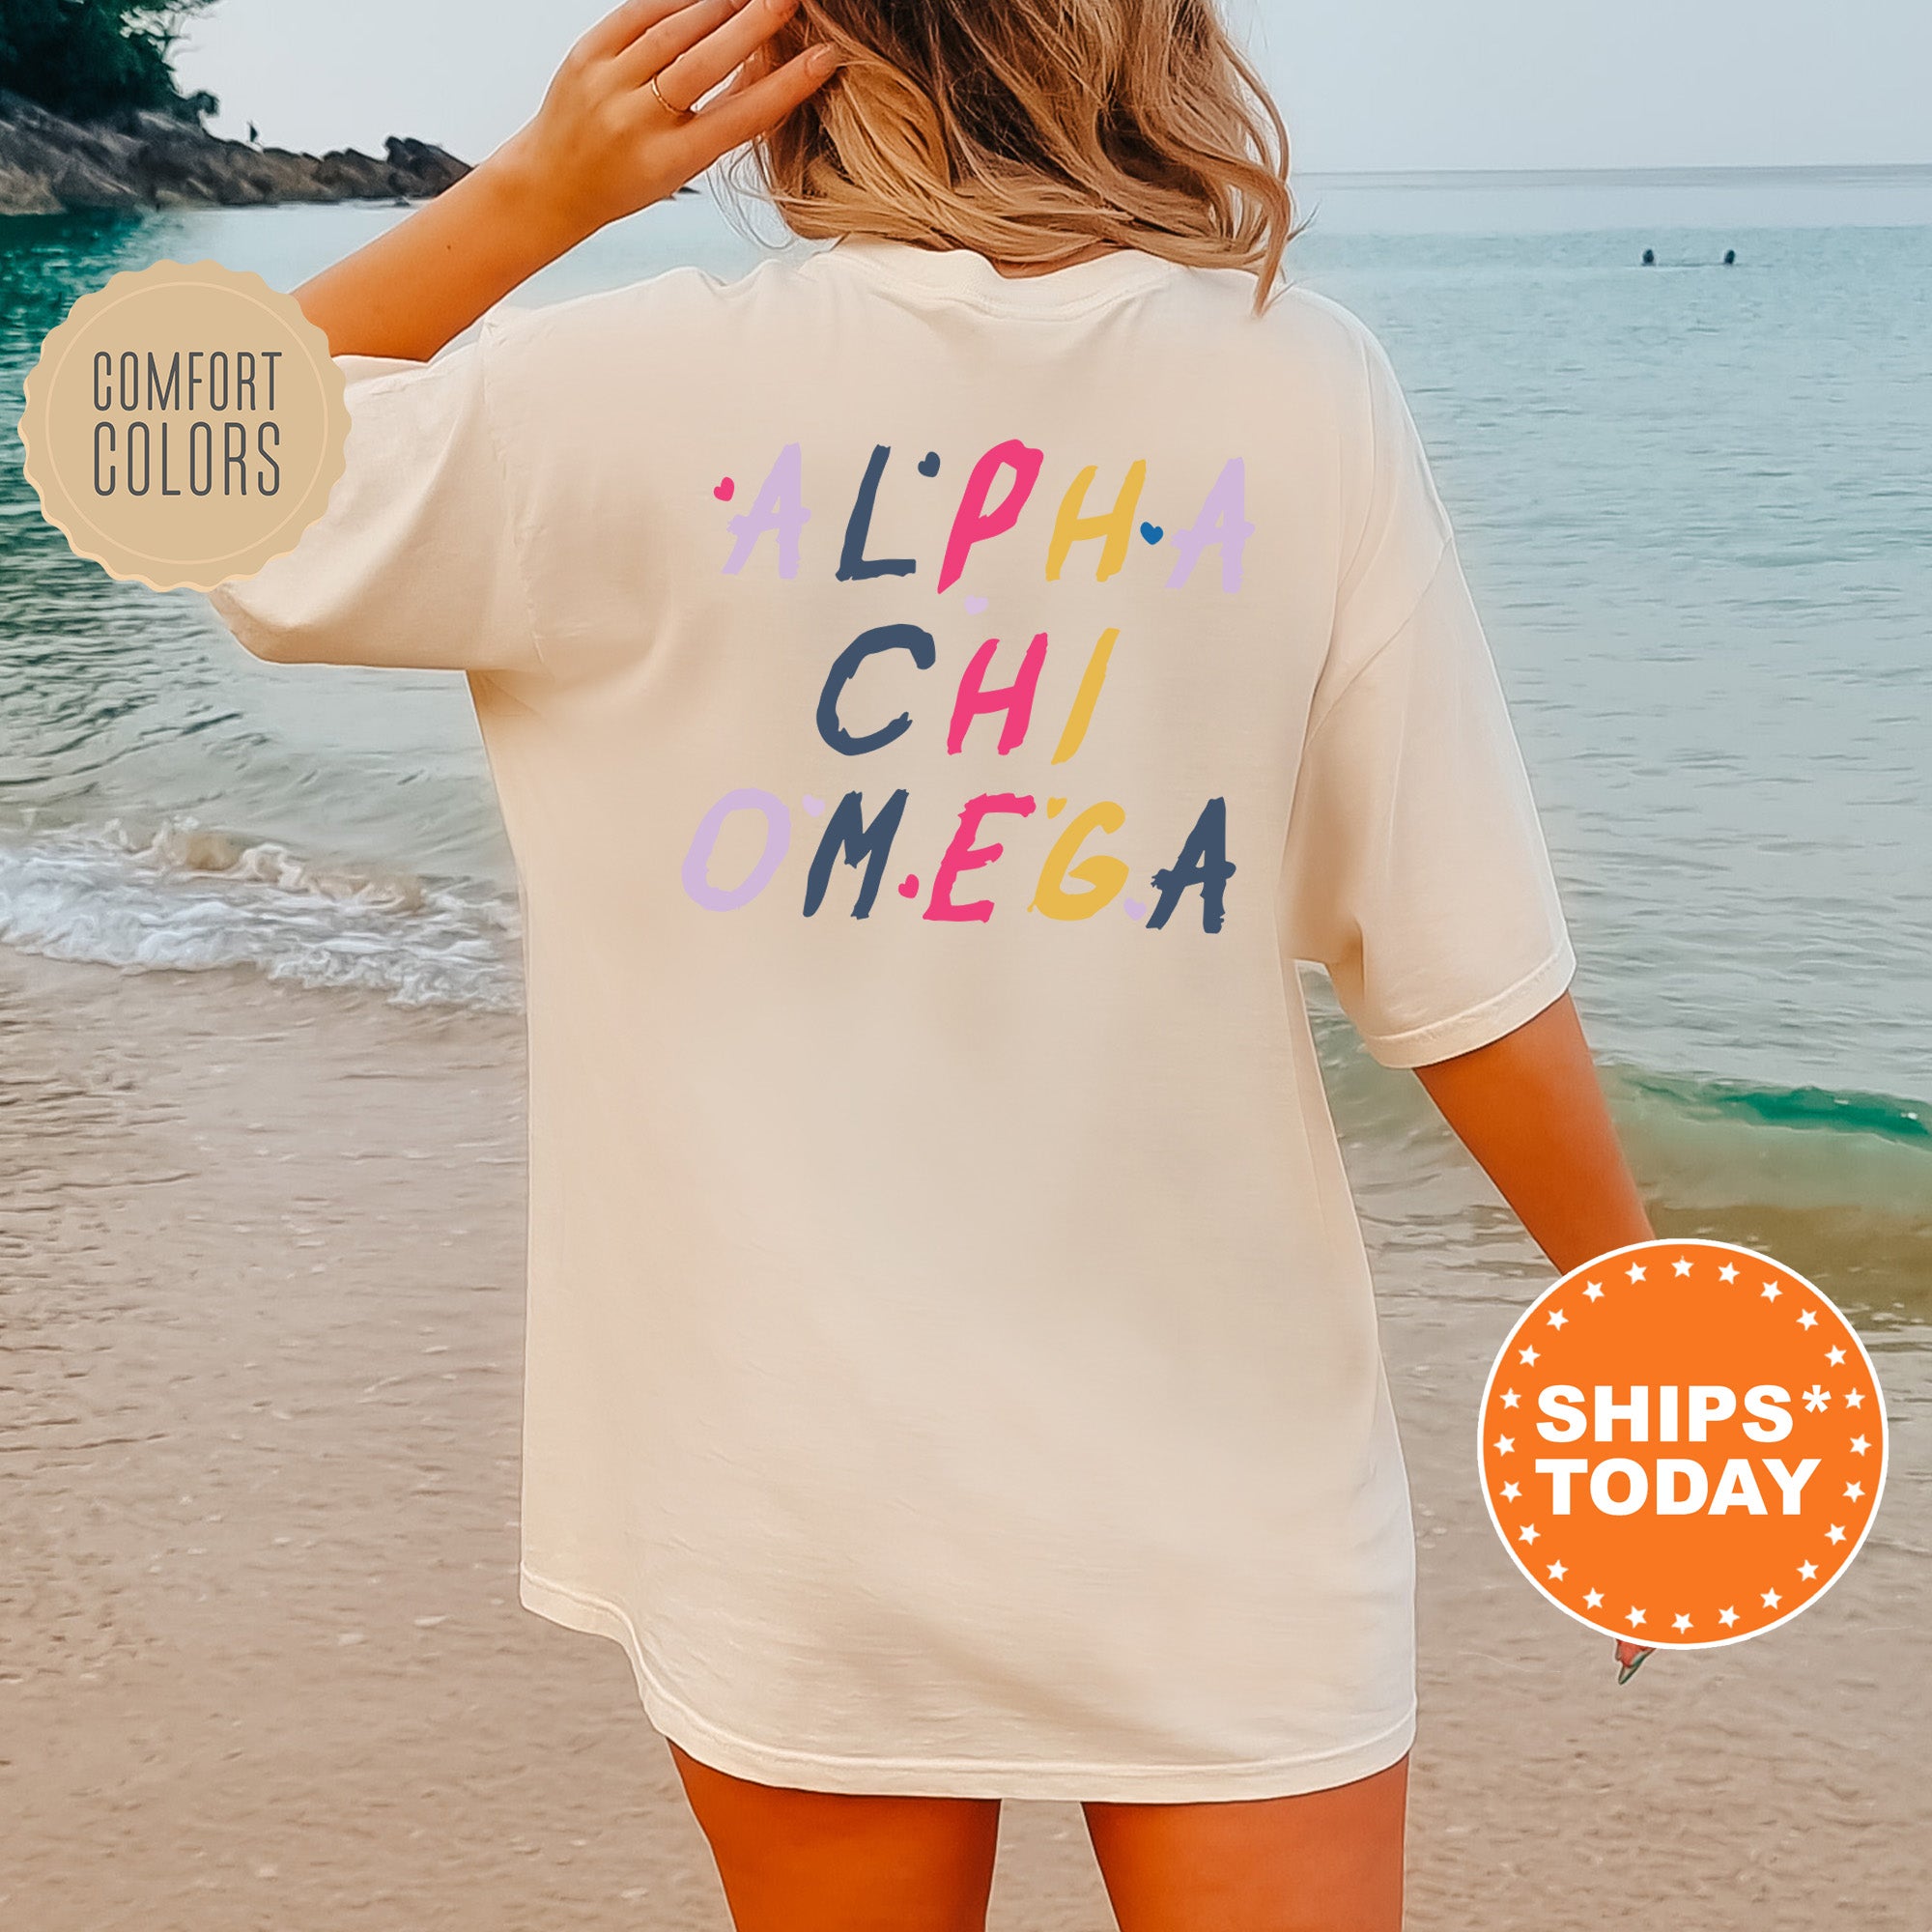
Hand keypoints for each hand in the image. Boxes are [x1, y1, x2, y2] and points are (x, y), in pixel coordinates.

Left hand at [290, 0, 838, 359]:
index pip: (739, 118)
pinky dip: (676, 0)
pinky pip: (638, 14)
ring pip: (674, 31)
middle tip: (789, 1)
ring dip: (720, 5)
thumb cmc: (627, 180)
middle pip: (706, 63)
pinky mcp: (585, 54)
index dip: (785, 87)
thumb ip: (718, 123)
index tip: (822, 59)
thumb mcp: (680, 169)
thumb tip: (769, 71)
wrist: (551, 183)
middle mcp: (637, 122)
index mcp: (669, 161)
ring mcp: (607, 84)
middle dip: (753, 26)